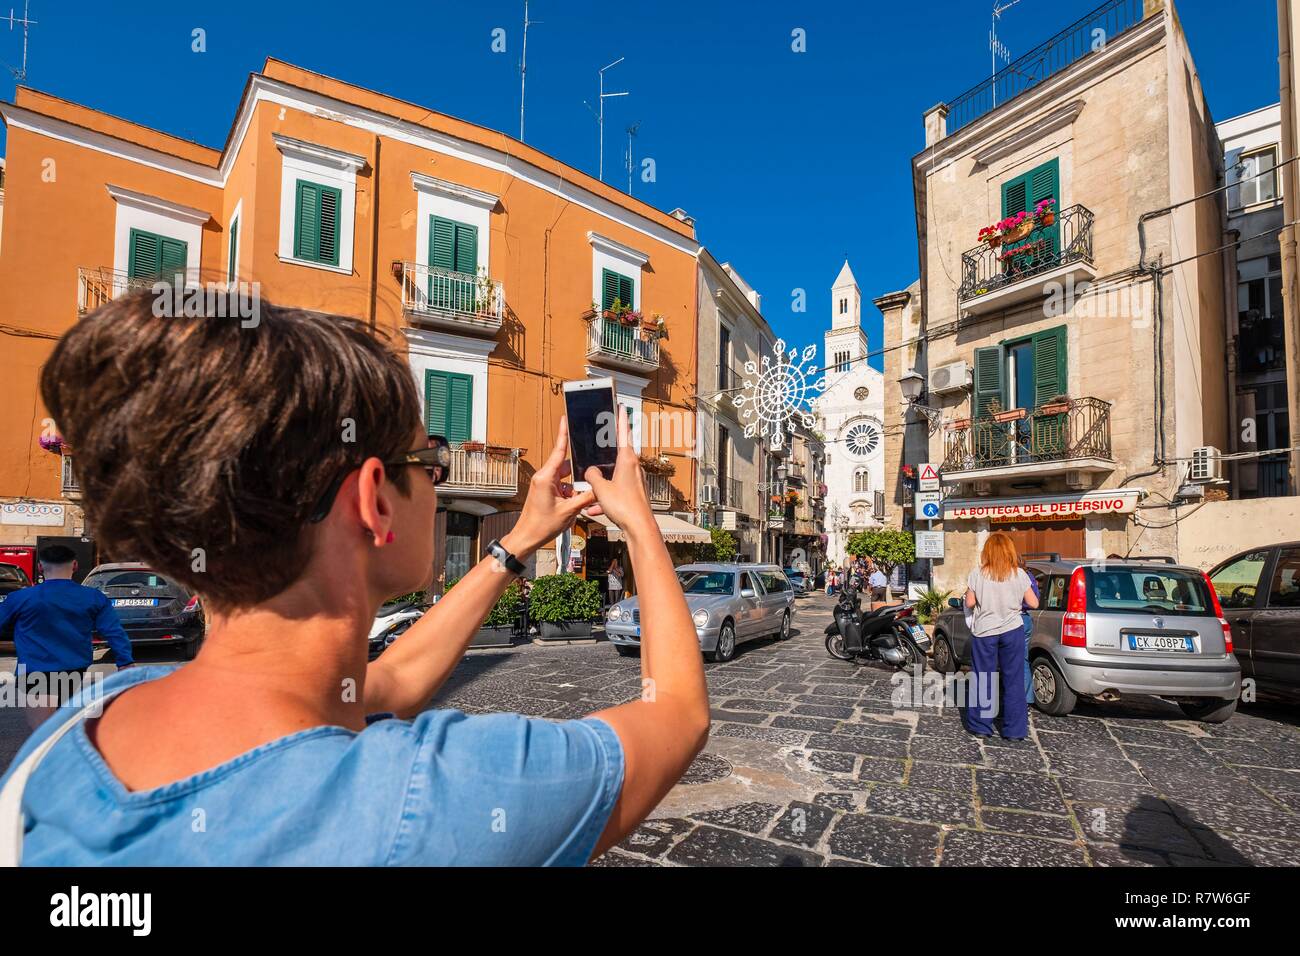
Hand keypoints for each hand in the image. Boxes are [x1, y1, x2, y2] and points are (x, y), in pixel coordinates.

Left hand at [502, 417, 596, 557]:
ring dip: (573, 487)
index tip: (565, 419)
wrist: (527, 537)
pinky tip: (574, 504)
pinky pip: (561, 486)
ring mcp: (543, 484)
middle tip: (589, 473)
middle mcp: (543, 477)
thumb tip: (599, 489)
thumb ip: (586, 497)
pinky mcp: (544, 491)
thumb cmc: (542, 525)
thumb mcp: (569, 511)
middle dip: (577, 472)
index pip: (558, 451)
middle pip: (566, 466)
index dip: (563, 434)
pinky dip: (569, 493)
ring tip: (578, 500)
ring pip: (565, 478)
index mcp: (546, 477)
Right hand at [583, 407, 655, 539]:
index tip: (621, 406)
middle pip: (619, 451)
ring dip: (604, 479)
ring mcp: (635, 480)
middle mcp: (634, 467)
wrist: (639, 527)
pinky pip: (617, 489)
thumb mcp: (600, 489)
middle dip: (608, 448)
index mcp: (627, 459)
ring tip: (592, 486)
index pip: (623, 432)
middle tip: (602, 438)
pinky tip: (596, 508)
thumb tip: (590, 471)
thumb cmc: (625, 506)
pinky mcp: (635, 492)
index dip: (620, 418)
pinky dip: (607, 496)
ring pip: (616, 473)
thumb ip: (592, 476)